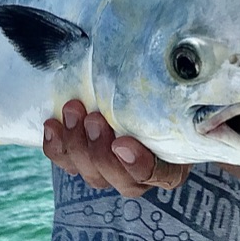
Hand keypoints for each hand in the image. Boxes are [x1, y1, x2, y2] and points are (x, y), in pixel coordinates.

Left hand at [43, 100, 190, 196]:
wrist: (137, 91)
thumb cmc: (162, 90)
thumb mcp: (170, 90)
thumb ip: (168, 88)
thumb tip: (186, 60)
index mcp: (171, 163)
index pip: (159, 175)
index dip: (138, 164)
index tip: (121, 142)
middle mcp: (141, 174)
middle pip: (121, 180)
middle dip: (100, 151)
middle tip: (93, 118)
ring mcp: (111, 171)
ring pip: (92, 174)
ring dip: (77, 145)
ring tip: (73, 111)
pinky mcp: (83, 162)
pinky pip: (67, 163)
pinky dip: (56, 147)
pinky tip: (52, 125)